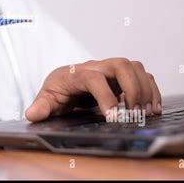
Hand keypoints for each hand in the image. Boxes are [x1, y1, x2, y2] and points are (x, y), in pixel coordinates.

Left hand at [25, 58, 161, 121]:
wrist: (64, 82)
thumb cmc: (57, 90)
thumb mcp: (46, 99)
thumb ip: (41, 106)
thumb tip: (32, 114)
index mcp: (77, 73)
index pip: (94, 78)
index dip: (106, 97)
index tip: (113, 118)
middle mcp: (97, 67)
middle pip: (120, 64)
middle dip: (132, 88)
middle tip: (134, 112)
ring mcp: (111, 71)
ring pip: (134, 67)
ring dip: (144, 88)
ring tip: (145, 112)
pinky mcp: (122, 77)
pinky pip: (142, 75)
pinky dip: (151, 89)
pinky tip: (152, 108)